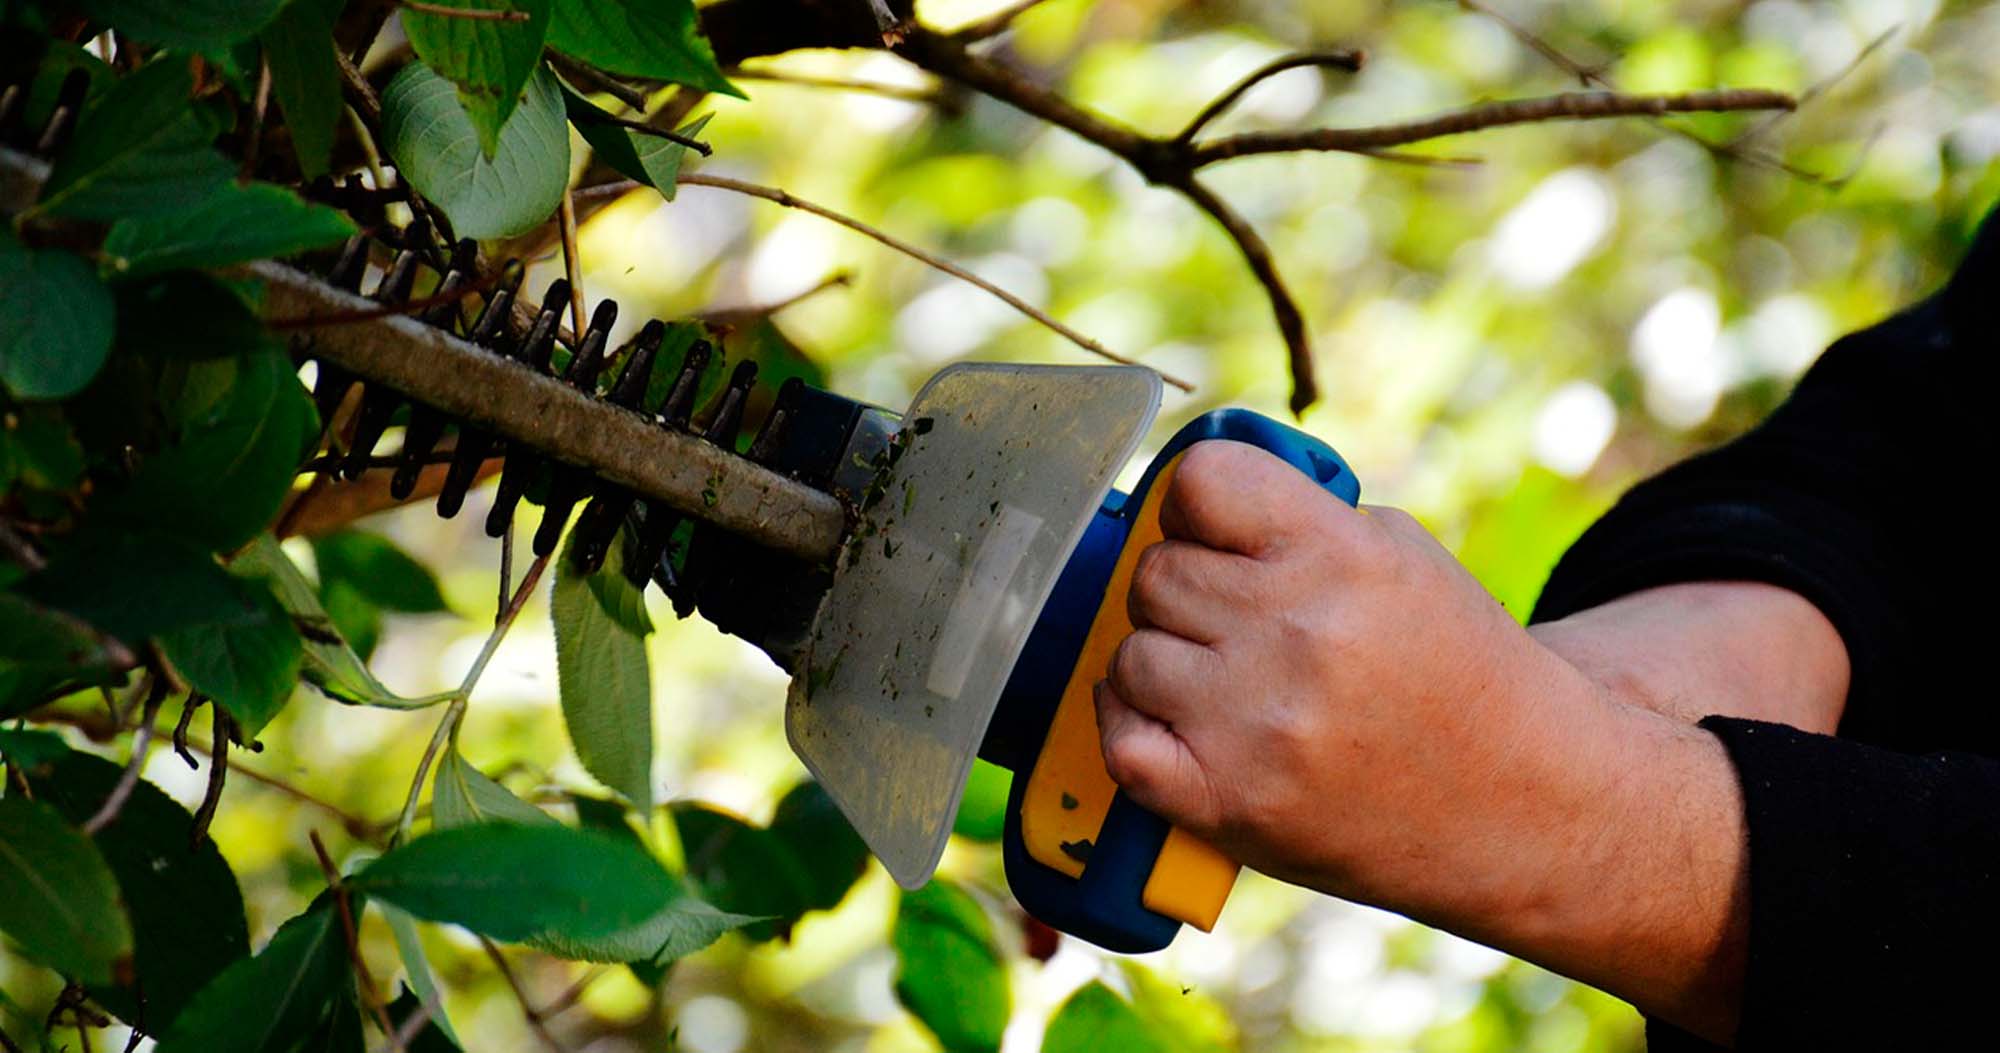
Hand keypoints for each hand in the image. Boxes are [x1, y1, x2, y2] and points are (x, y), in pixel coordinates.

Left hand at [1094, 440, 1750, 1040]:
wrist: (1524, 804)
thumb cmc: (1454, 670)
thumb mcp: (1401, 556)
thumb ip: (1296, 516)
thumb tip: (1181, 496)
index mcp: (1342, 556)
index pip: (1198, 480)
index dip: (1196, 504)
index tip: (1215, 532)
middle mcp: (1296, 634)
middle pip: (1156, 571)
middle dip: (1188, 592)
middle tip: (1240, 626)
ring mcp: (1257, 724)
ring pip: (1130, 653)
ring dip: (1164, 665)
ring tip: (1228, 684)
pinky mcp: (1227, 803)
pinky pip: (1118, 738)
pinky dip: (1134, 729)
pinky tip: (1179, 725)